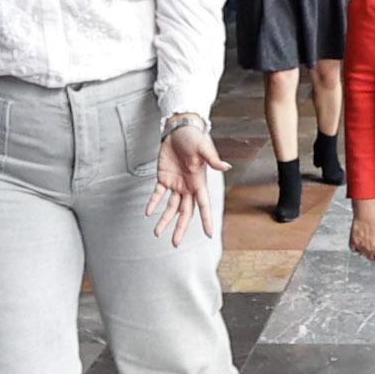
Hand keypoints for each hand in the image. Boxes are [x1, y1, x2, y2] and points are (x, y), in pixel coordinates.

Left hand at [144, 121, 226, 245]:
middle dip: (180, 228)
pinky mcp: (163, 178)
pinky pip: (157, 194)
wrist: (178, 129)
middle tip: (175, 243)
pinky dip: (153, 203)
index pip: (204, 205)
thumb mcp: (203, 148)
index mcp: (199, 182)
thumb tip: (226, 167)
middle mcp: (188, 187)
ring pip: (170, 207)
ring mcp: (176, 184)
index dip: (206, 219)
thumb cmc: (194, 138)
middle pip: (185, 212)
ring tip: (156, 233)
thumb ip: (213, 160)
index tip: (209, 234)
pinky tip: (148, 212)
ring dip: (164, 220)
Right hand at [349, 195, 374, 264]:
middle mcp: (370, 249)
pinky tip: (361, 241)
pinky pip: (354, 249)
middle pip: (371, 258)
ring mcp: (360, 245)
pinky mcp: (353, 240)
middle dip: (374, 254)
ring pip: (363, 254)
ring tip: (369, 241)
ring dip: (366, 250)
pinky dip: (357, 247)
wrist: (368, 208)